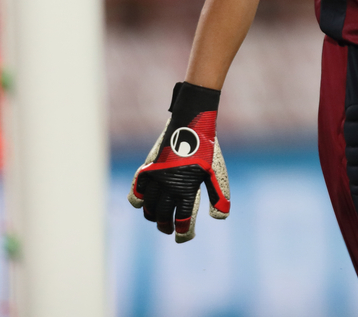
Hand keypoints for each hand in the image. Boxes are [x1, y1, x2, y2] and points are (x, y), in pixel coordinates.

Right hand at [128, 82, 230, 241]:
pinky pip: (137, 190)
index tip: (183, 235)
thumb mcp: (215, 171)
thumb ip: (218, 195)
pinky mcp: (148, 168)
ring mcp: (156, 176)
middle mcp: (169, 185)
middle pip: (163, 216)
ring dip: (152, 216)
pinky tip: (144, 204)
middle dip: (166, 226)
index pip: (183, 218)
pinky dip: (139, 199)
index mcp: (187, 187)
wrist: (190, 123)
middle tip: (169, 230)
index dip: (183, 230)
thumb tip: (220, 218)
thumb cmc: (206, 148)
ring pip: (148, 206)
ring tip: (159, 219)